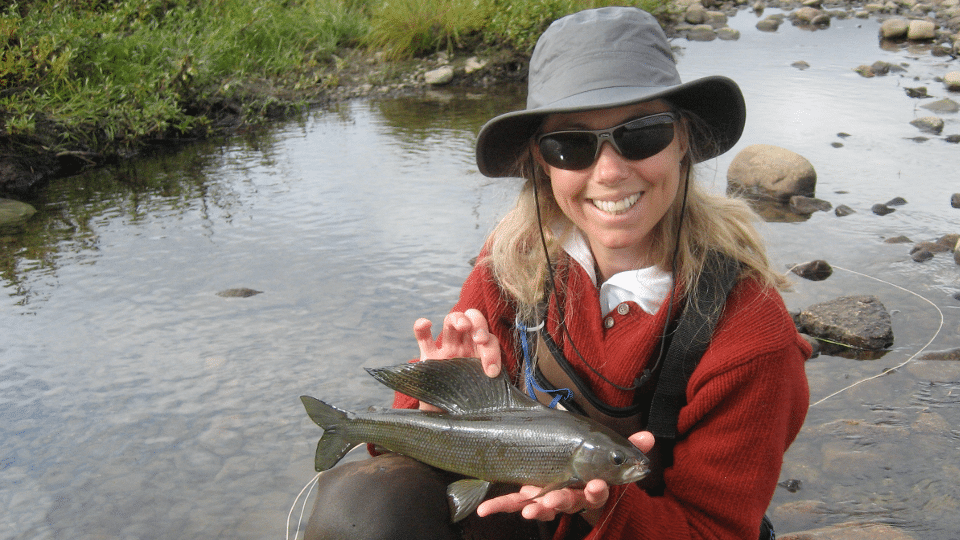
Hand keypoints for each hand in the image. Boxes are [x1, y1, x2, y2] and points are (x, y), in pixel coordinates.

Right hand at [413, 309, 501, 410]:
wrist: (448, 420)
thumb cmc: (470, 406)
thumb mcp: (486, 394)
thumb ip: (496, 388)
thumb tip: (510, 394)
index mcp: (482, 354)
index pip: (490, 340)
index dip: (492, 351)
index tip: (490, 371)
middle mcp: (465, 348)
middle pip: (473, 319)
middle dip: (478, 324)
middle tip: (479, 339)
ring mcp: (446, 350)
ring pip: (451, 321)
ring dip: (458, 318)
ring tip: (462, 326)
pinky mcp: (427, 357)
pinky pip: (422, 337)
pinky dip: (421, 326)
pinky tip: (426, 324)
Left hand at [475, 432, 654, 521]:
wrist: (570, 468)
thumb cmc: (593, 464)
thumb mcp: (610, 453)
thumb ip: (629, 446)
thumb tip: (649, 437)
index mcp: (590, 486)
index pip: (598, 491)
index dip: (598, 490)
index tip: (597, 484)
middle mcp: (570, 496)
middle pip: (568, 502)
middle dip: (560, 501)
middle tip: (553, 500)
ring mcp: (547, 498)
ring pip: (541, 505)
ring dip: (533, 508)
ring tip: (526, 510)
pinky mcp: (527, 496)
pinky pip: (513, 502)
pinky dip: (499, 506)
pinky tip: (485, 509)